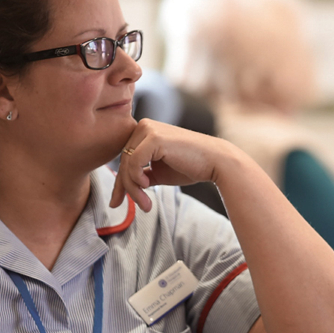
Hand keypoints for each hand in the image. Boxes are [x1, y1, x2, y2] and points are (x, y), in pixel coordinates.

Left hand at [110, 119, 235, 211]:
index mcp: (145, 131)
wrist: (216, 163)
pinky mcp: (154, 138)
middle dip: (125, 188)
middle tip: (134, 206)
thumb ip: (142, 175)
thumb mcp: (159, 172)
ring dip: (133, 189)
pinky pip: (134, 162)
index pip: (125, 158)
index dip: (121, 182)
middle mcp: (144, 126)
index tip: (117, 202)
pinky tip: (148, 186)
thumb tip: (123, 187)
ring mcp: (149, 129)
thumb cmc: (191, 166)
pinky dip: (136, 179)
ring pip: (127, 164)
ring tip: (145, 204)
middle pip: (123, 161)